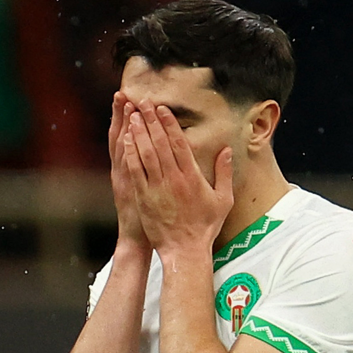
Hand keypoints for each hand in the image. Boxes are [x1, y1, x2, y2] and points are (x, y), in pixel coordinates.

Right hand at [108, 92, 149, 249]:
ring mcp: (126, 179)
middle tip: (123, 93)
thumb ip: (149, 171)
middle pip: (123, 137)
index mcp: (129, 170)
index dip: (127, 118)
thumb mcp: (144, 191)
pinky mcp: (130, 189)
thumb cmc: (147, 216)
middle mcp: (124, 171)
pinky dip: (126, 150)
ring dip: (123, 126)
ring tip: (125, 104)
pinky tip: (127, 134)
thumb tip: (157, 153)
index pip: (129, 137)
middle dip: (123, 115)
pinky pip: (128, 167)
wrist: (138, 240)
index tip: (129, 98)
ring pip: (122, 147)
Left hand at [124, 100, 233, 255]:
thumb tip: (226, 150)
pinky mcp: (144, 198)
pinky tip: (127, 140)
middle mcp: (174, 179)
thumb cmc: (204, 227)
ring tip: (134, 115)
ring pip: (146, 154)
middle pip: (160, 143)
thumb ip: (224, 173)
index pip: (179, 144)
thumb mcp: (223, 200)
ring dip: (139, 133)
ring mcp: (157, 188)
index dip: (169, 124)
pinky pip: (136, 171)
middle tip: (144, 102)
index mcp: (192, 177)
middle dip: (151, 121)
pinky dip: (131, 154)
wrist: (185, 250)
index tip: (163, 109)